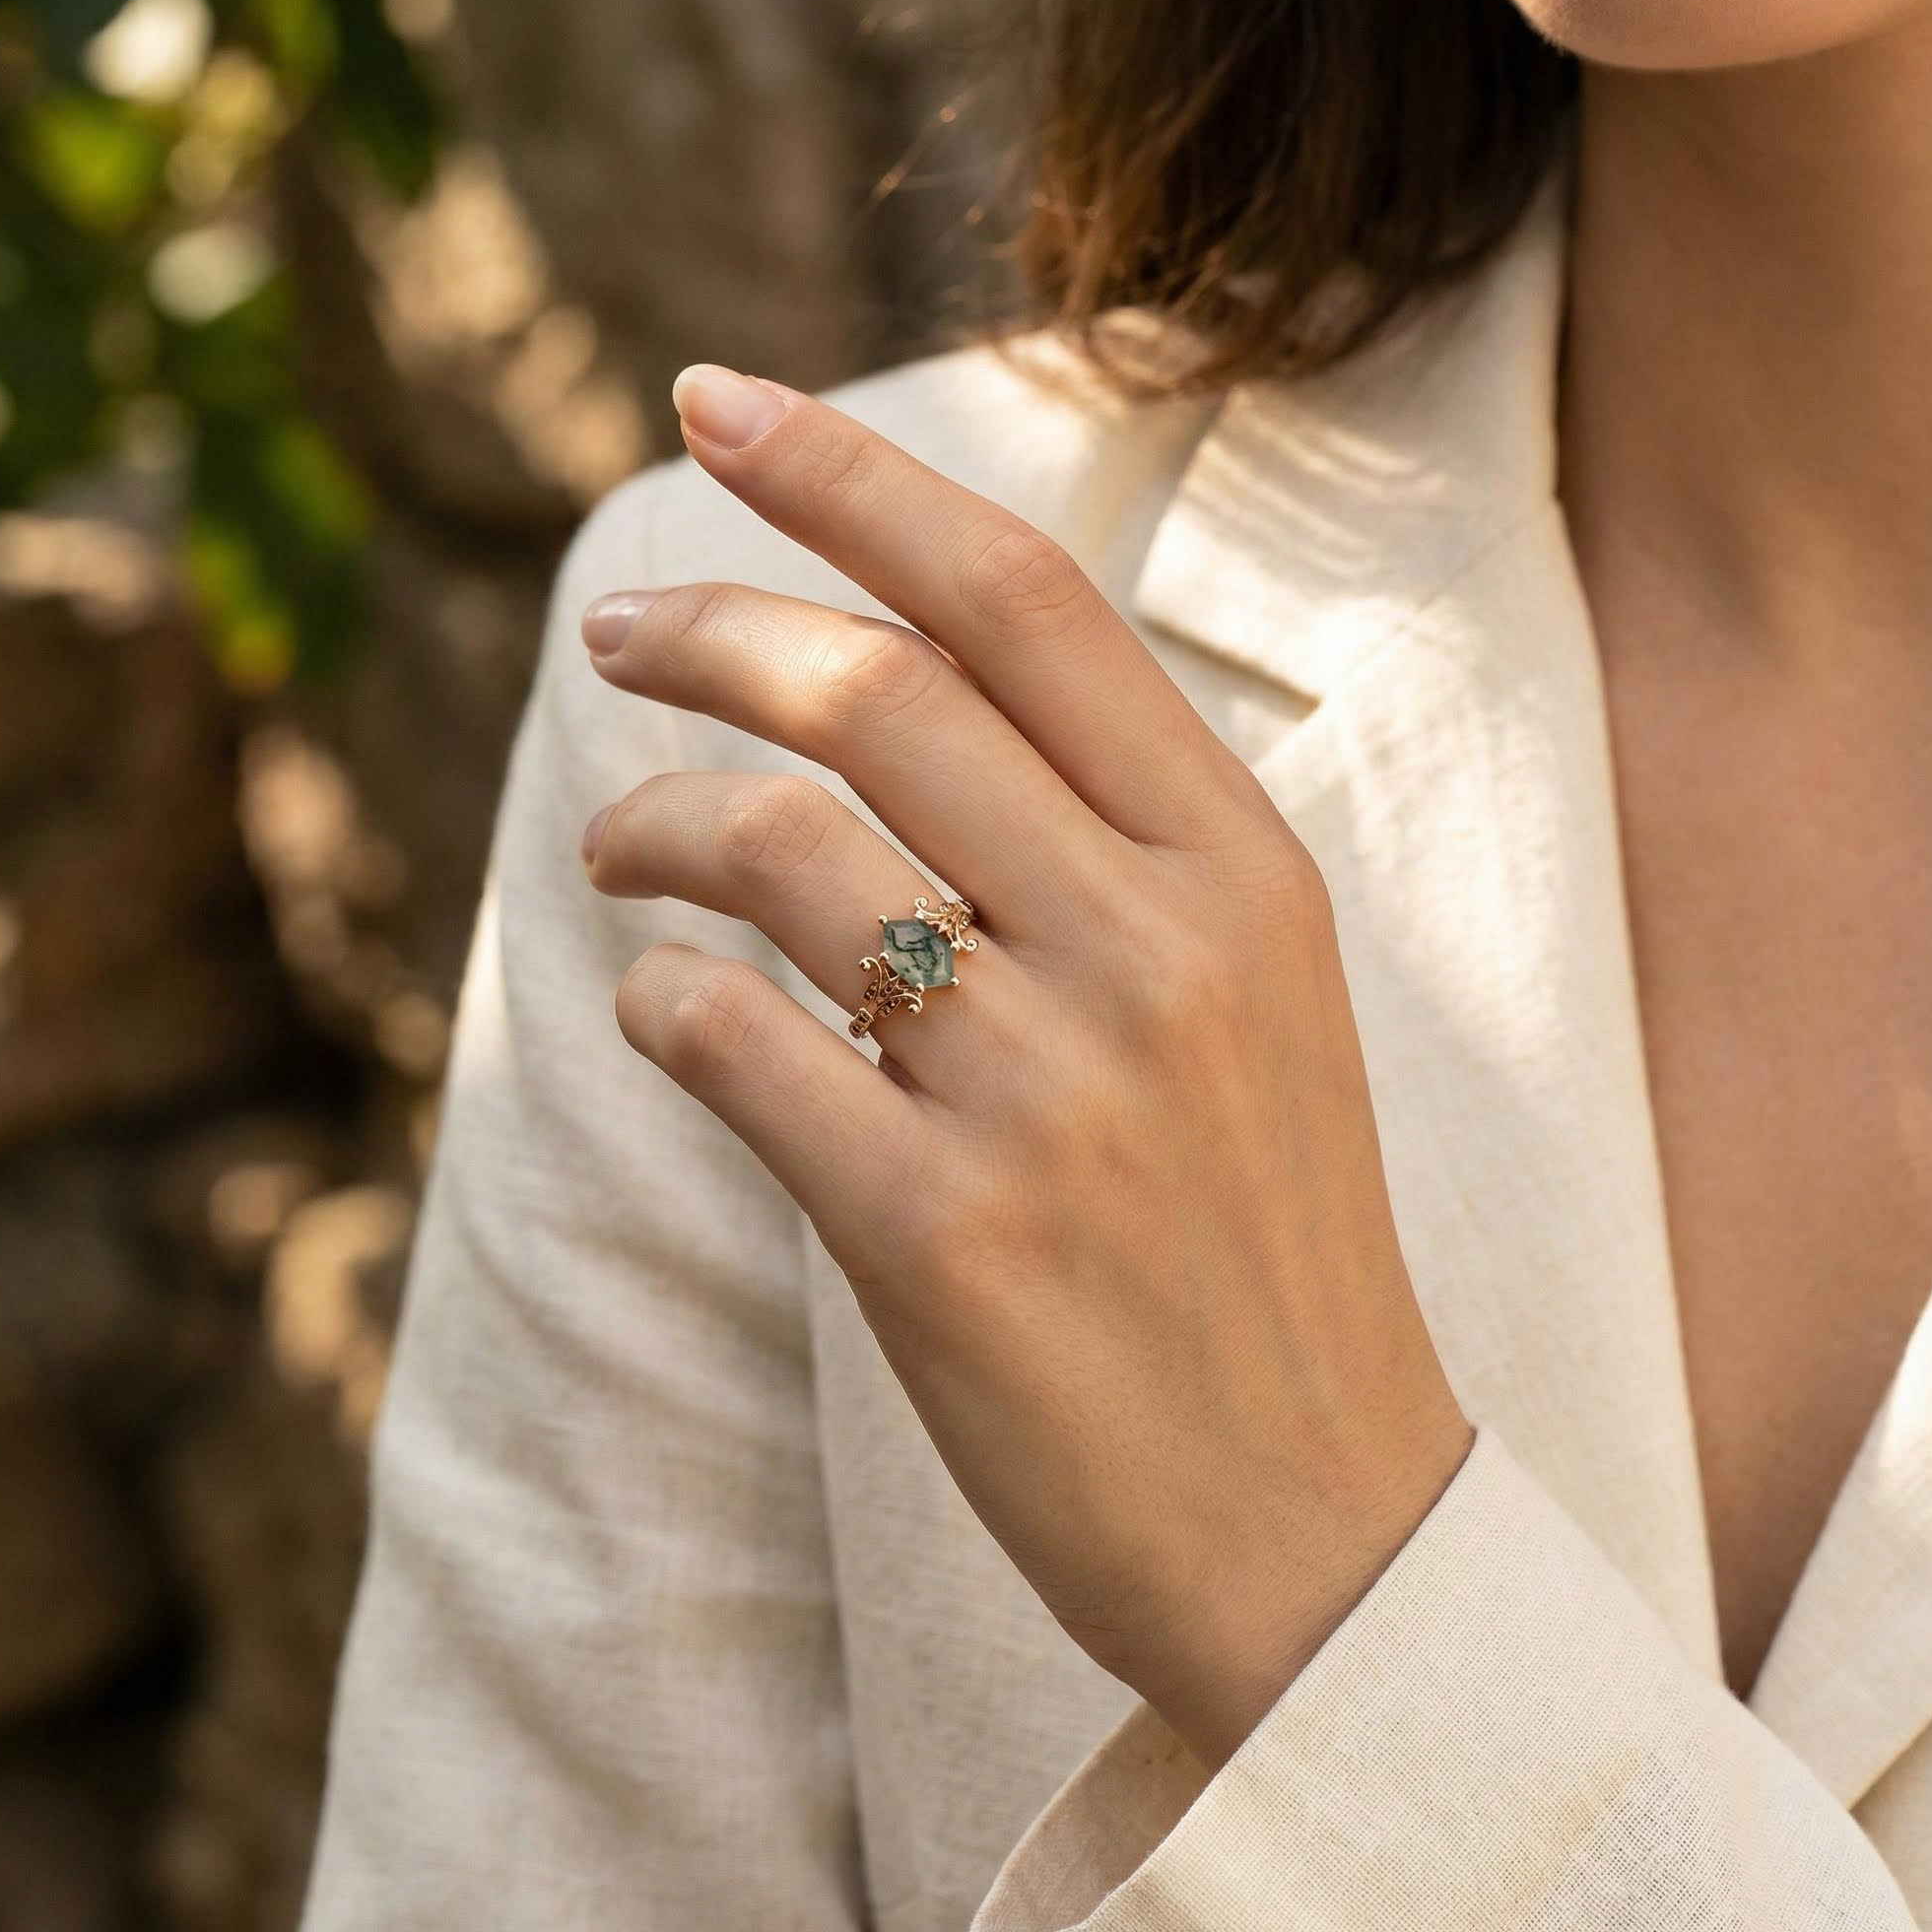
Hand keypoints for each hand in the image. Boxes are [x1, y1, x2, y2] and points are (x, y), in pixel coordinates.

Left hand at [579, 364, 1473, 1772]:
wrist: (1322, 1527)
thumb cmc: (1260, 1247)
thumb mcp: (1250, 1004)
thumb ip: (1108, 844)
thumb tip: (886, 689)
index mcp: (1242, 869)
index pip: (1024, 601)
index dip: (851, 477)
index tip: (712, 404)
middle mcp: (1159, 950)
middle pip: (876, 688)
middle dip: (708, 626)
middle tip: (609, 628)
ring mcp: (1054, 1092)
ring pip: (777, 848)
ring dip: (650, 819)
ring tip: (612, 848)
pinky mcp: (945, 1236)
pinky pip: (730, 1041)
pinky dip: (656, 1006)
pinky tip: (664, 1023)